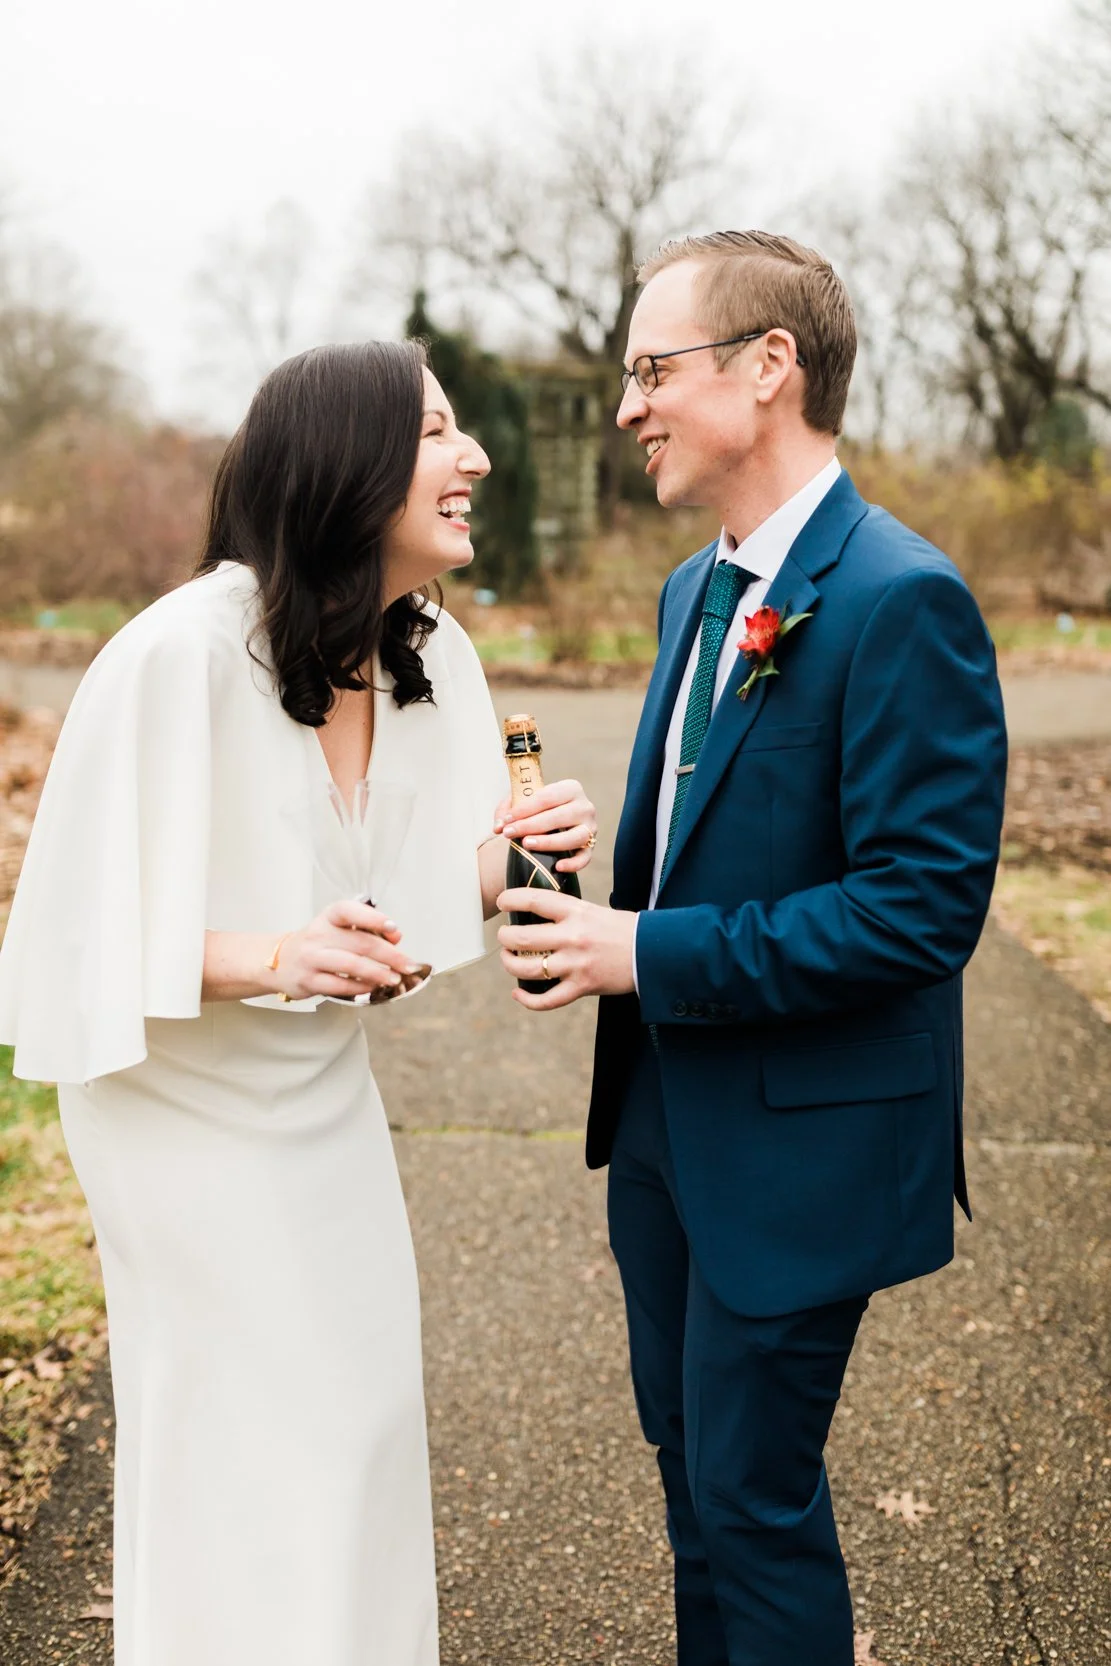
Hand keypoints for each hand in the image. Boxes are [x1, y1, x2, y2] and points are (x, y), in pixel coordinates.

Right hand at [276, 900, 423, 1001]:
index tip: (394, 928)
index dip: (373, 918)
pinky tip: (372, 987)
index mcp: (329, 917)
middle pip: (360, 942)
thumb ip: (367, 930)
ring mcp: (311, 958)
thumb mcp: (339, 929)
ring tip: (395, 978)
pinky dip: (360, 987)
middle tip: (408, 964)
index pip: (349, 910)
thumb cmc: (318, 944)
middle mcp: (319, 934)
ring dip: (377, 973)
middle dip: (390, 955)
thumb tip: (396, 937)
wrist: (279, 961)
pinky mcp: (308, 980)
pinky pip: (339, 986)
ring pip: (350, 965)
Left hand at [493, 778, 597, 873]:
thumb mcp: (523, 803)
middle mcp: (584, 806)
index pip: (547, 797)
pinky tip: (557, 866)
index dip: (524, 809)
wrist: (553, 822)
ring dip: (549, 842)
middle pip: (559, 816)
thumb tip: (498, 826)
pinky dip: (573, 864)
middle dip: (530, 825)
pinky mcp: (591, 847)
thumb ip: (507, 810)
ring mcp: (590, 828)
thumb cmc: (538, 810)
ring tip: (526, 844)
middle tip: (508, 833)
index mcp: (570, 788)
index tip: (506, 820)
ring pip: (575, 837)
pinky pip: (585, 857)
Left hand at [496, 887, 636, 1009]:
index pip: (534, 900)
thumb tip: (535, 912)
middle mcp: (573, 937)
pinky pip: (546, 1000)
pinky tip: (518, 993)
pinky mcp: (582, 987)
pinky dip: (527, 1000)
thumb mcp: (593, 911)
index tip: (502, 901)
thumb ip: (566, 912)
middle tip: (504, 937)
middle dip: (505, 938)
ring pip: (527, 969)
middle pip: (522, 938)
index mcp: (576, 912)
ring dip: (510, 965)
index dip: (510, 899)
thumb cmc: (622, 929)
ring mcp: (576, 964)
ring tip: (508, 959)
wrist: (652, 952)